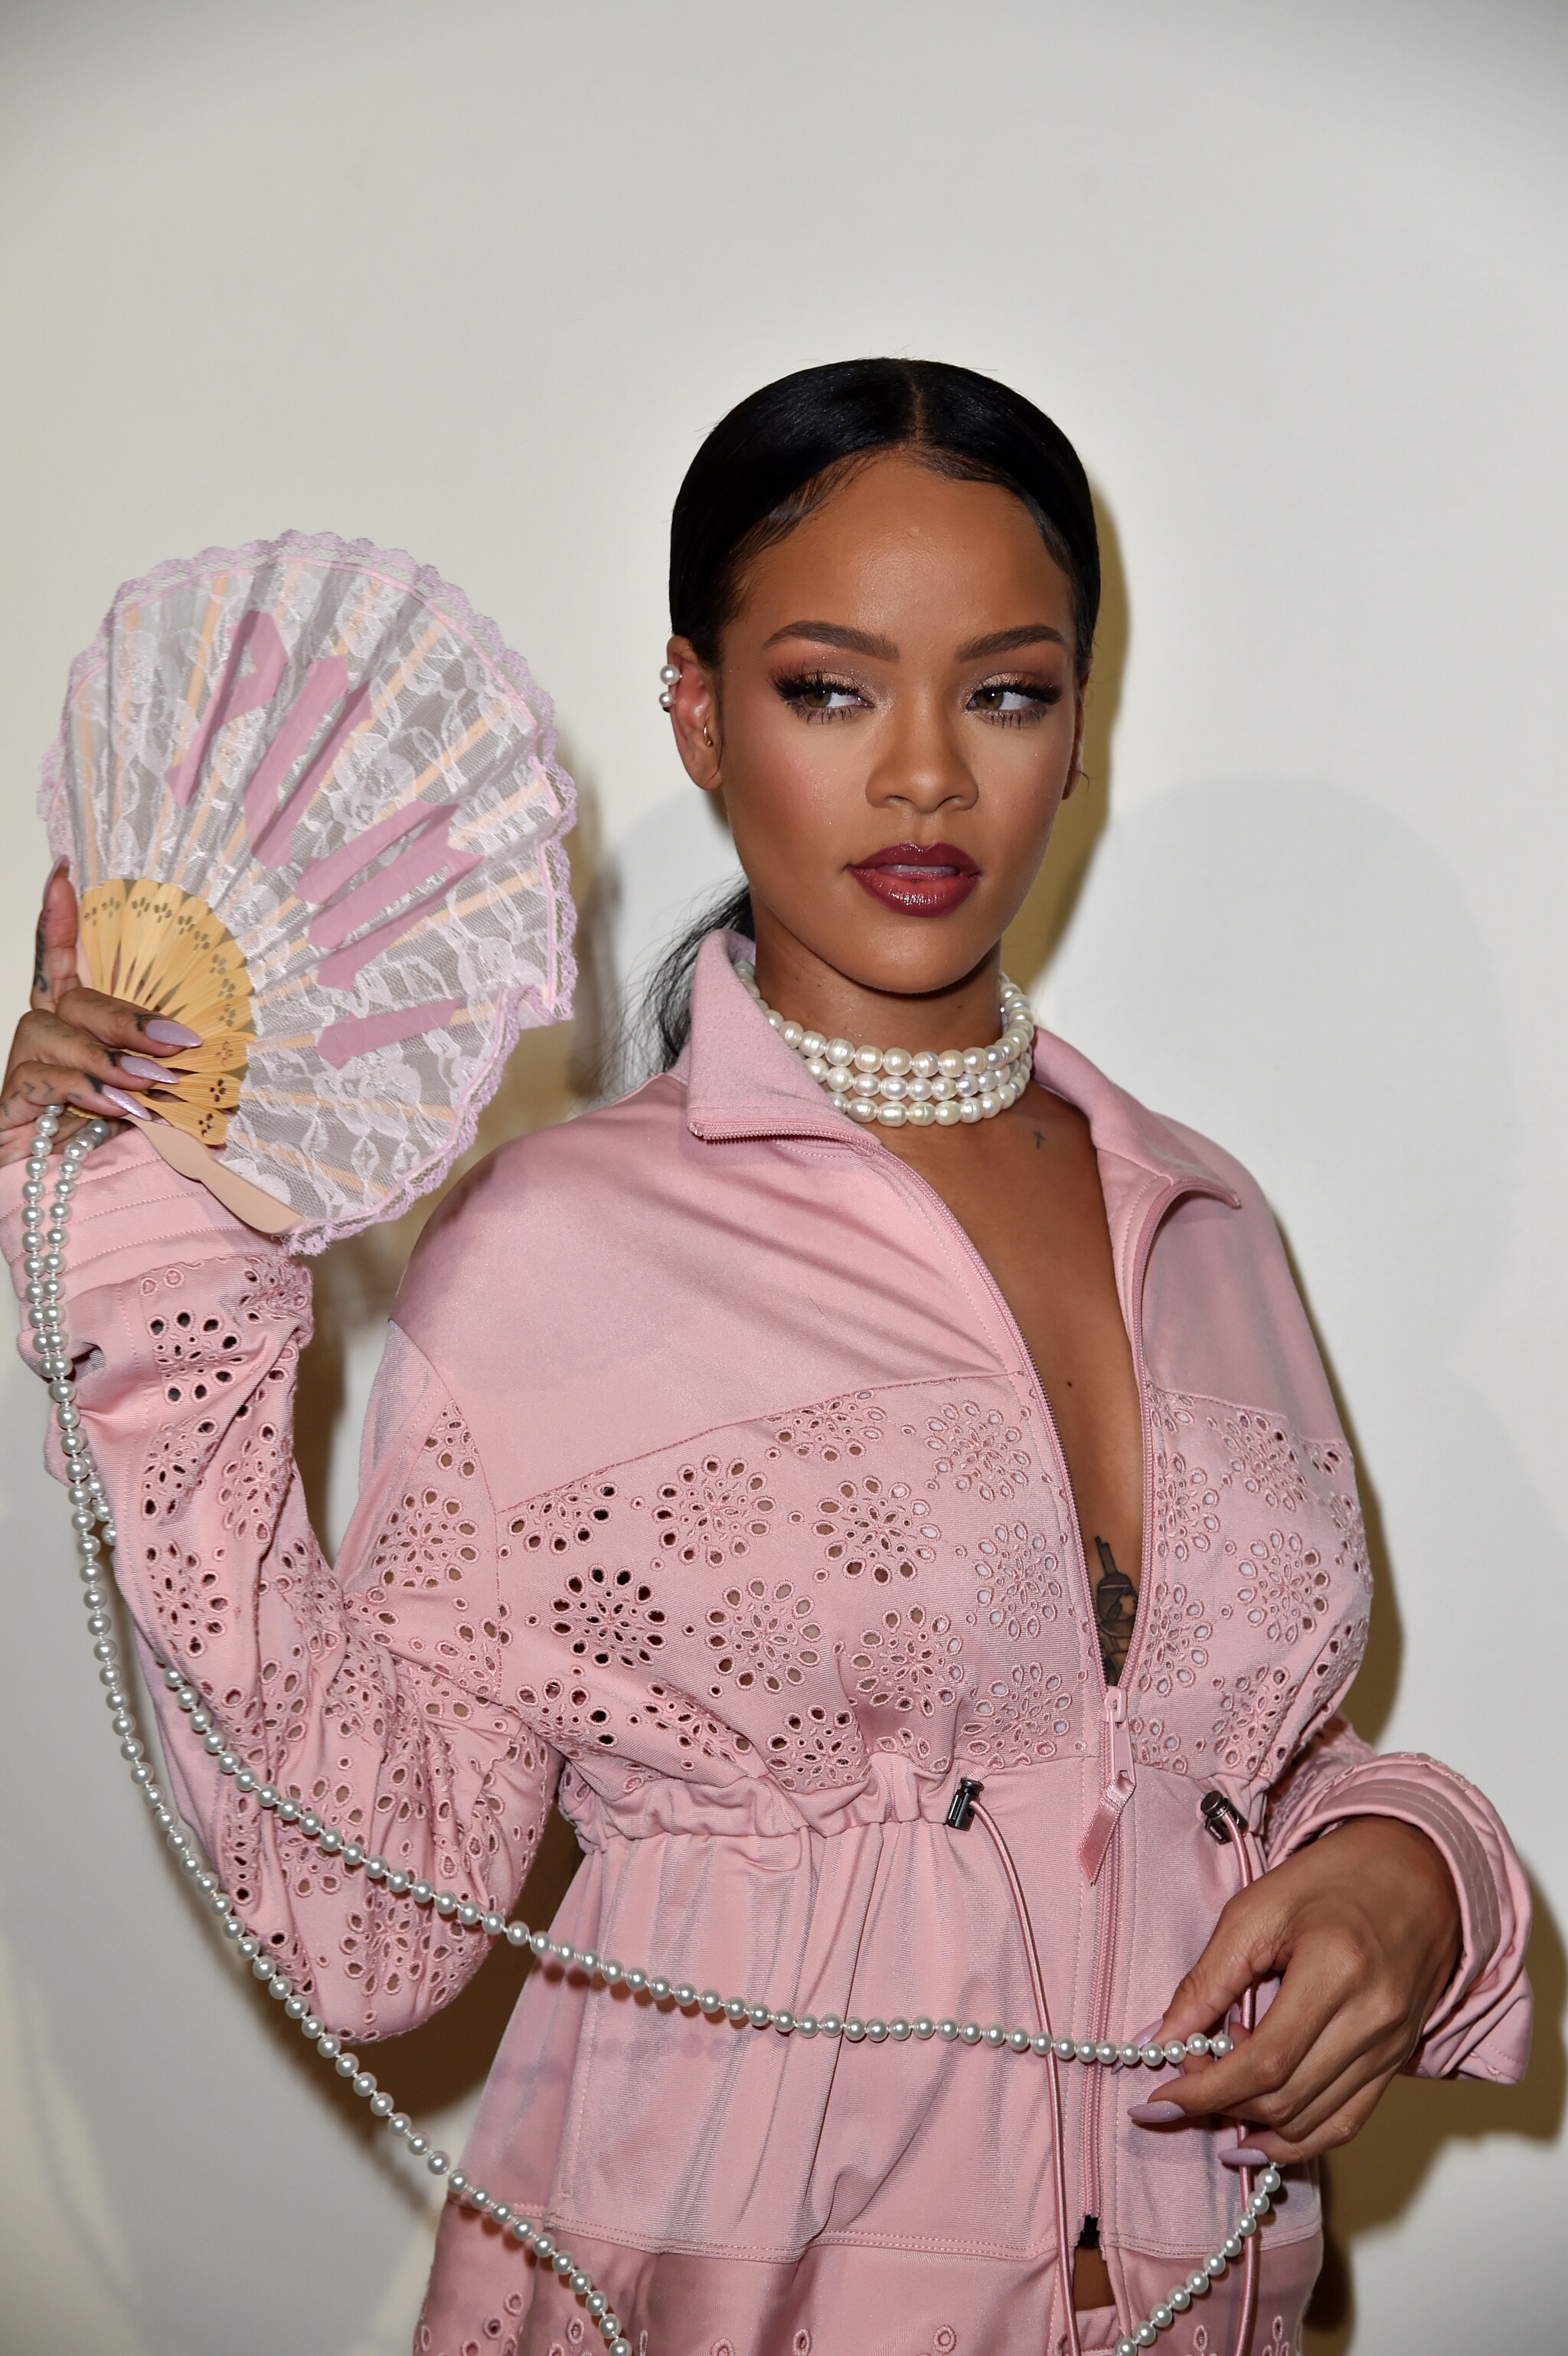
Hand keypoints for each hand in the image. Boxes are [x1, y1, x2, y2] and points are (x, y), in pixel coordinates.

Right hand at [0, 865, 197, 1162]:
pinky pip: (38, 1077)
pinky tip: (113, 1109)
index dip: (59, 920)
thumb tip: (206, 1051)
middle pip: (71, 997)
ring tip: (148, 1087)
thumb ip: (173, 1075)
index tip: (64, 872)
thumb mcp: (162, 1108)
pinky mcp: (7, 1111)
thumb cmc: (127, 1162)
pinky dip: (82, 1088)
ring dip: (107, 1055)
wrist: (97, 1226)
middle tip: (178, 1044)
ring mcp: (22, 1074)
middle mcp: (44, 1043)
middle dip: (128, 1017)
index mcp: (80, 1034)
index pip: (63, 965)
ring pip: (51, 1029)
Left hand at [1143, 1816, 1462, 2162]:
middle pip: (1286, 2098)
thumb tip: (1161, 2040)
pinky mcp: (1398, 2061)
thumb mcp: (1255, 1909)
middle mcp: (1373, 2018)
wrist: (1417, 1873)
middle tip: (1183, 2084)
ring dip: (1254, 2124)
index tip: (1159, 2099)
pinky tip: (1257, 2138)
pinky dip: (1299, 2139)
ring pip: (1313, 2122)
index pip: (1265, 2062)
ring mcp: (1392, 2047)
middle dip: (1221, 2105)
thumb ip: (1207, 1979)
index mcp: (1337, 1969)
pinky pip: (1347, 2123)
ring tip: (1216, 2095)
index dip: (1206, 2090)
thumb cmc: (1332, 1879)